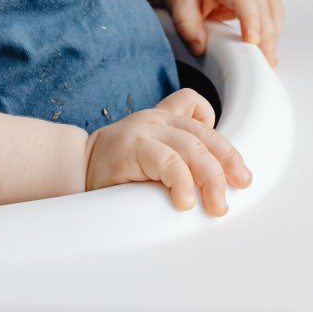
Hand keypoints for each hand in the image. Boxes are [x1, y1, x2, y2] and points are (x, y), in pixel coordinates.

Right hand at [83, 88, 250, 213]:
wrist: (71, 169)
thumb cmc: (112, 171)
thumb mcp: (148, 157)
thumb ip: (175, 160)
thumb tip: (213, 188)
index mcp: (161, 119)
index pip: (196, 106)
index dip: (216, 130)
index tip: (232, 165)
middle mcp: (155, 120)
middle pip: (203, 133)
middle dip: (228, 161)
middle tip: (241, 186)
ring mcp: (144, 131)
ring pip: (191, 147)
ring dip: (211, 177)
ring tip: (217, 204)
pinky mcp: (132, 148)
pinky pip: (167, 161)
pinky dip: (182, 181)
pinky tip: (185, 201)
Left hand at [154, 0, 283, 63]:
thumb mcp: (177, 2)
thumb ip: (186, 26)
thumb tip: (199, 48)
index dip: (251, 19)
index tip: (252, 41)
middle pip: (264, 6)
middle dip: (267, 35)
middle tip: (265, 62)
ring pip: (273, 9)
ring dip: (273, 34)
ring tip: (268, 59)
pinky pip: (272, 12)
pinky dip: (272, 30)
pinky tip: (266, 47)